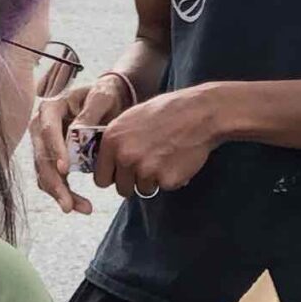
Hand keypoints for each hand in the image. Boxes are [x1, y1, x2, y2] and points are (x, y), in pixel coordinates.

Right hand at [28, 71, 133, 216]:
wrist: (111, 101)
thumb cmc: (106, 95)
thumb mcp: (102, 97)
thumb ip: (90, 112)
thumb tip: (78, 132)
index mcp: (51, 108)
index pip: (47, 130)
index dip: (54, 150)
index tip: (65, 169)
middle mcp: (41, 127)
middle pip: (41, 157)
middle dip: (54, 183)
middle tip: (68, 204)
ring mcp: (46, 145)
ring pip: (45, 173)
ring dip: (60, 194)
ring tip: (82, 208)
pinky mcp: (53, 159)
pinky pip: (54, 180)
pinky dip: (66, 194)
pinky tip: (81, 206)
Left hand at [93, 87, 223, 200]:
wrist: (200, 114)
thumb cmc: (168, 112)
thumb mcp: (132, 118)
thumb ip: (117, 141)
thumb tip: (107, 161)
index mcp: (112, 140)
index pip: (100, 178)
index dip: (113, 177)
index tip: (122, 174)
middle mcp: (125, 156)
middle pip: (122, 189)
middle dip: (133, 182)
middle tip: (149, 165)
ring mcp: (146, 170)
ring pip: (143, 189)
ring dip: (153, 180)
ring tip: (165, 157)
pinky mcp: (166, 180)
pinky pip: (164, 187)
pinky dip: (171, 178)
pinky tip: (177, 160)